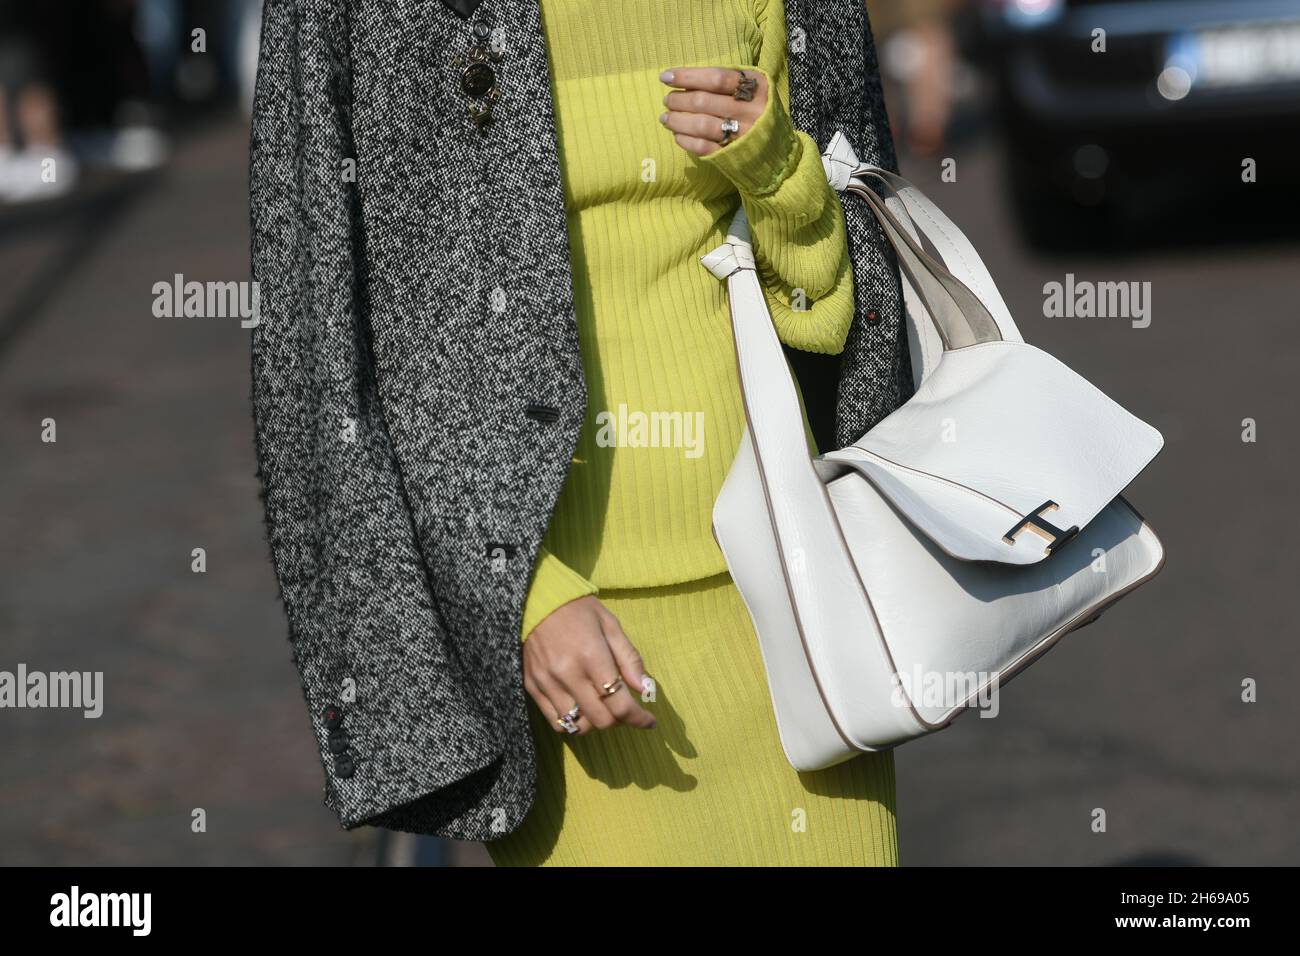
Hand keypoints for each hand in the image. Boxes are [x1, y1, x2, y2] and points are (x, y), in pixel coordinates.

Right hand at [522, 595, 656, 734]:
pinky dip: (573, 722)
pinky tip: (581, 708)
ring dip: (596, 723)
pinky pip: (556, 722)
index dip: (639, 718)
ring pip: (578, 726)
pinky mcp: (532, 687)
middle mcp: (568, 674)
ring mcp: (547, 683)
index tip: (649, 721)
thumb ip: (629, 658)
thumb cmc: (578, 610)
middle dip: (619, 720)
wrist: (535, 601)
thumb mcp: (610, 625)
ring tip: (602, 707)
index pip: (620, 704)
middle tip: (624, 708)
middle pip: (601, 720)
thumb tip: (645, 689)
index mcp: (591, 656)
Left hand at [658, 66, 768, 157]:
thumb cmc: (760, 114)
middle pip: (704, 101)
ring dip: (677, 120)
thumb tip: (686, 79)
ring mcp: (743, 135)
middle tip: (667, 100)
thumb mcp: (754, 90)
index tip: (666, 77)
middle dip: (678, 100)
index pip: (716, 78)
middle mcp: (751, 110)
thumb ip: (728, 81)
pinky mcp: (734, 155)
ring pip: (701, 124)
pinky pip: (703, 147)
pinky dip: (686, 140)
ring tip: (666, 118)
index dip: (688, 76)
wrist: (781, 154)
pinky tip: (678, 135)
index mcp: (756, 87)